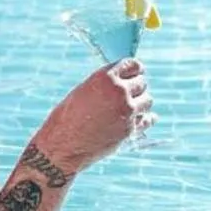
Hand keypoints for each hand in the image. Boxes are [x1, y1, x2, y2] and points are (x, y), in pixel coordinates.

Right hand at [29, 59, 152, 170]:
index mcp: (105, 78)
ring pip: (148, 101)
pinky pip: (147, 119)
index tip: (135, 73)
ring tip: (126, 109)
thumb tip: (124, 81)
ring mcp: (127, 111)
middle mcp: (119, 92)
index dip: (134, 69)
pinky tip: (134, 119)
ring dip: (140, 103)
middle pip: (142, 83)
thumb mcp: (83, 91)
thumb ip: (105, 84)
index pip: (132, 64)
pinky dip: (142, 119)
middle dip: (135, 87)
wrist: (63, 145)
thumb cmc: (67, 117)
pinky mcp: (131, 129)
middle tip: (127, 93)